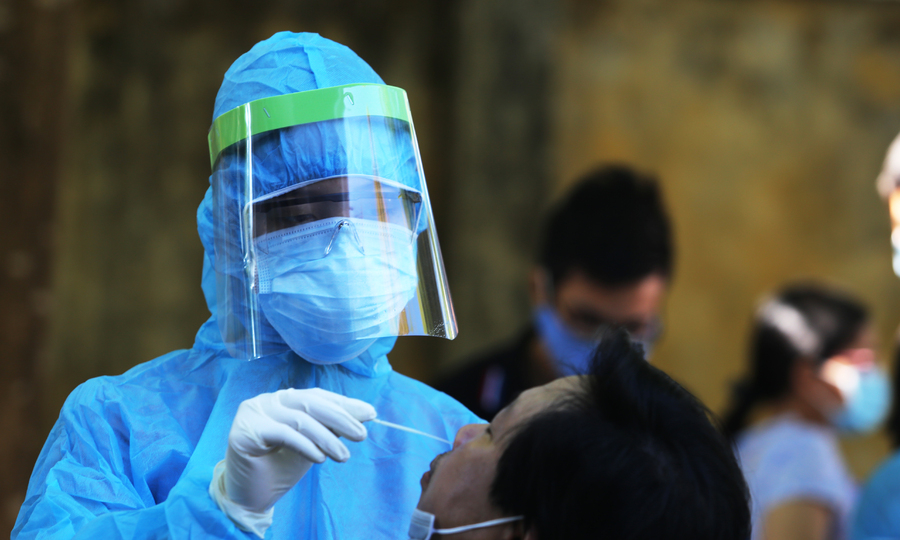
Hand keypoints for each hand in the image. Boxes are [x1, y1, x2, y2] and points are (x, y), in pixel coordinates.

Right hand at [220, 388, 375, 512]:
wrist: (250, 495)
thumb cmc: (281, 467)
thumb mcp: (313, 444)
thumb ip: (330, 427)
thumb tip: (362, 414)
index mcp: (284, 398)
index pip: (318, 396)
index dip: (344, 404)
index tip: (370, 414)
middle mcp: (268, 400)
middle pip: (310, 403)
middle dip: (340, 418)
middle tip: (361, 435)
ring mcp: (254, 411)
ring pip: (300, 419)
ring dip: (327, 438)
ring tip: (344, 456)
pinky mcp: (245, 430)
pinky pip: (283, 434)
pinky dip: (305, 446)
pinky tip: (320, 458)